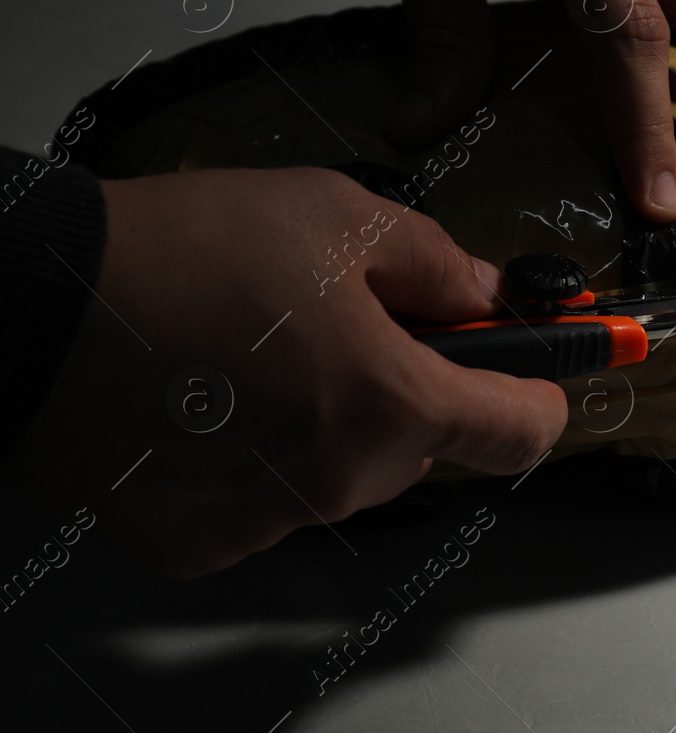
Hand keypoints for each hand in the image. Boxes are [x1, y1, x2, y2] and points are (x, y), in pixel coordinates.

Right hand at [2, 168, 565, 576]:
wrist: (39, 299)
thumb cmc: (186, 249)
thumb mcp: (341, 218)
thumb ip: (441, 266)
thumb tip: (492, 296)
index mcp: (390, 406)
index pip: (520, 432)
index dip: (540, 394)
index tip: (542, 373)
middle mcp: (338, 482)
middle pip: (425, 448)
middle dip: (411, 390)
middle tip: (357, 328)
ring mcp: (266, 520)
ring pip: (349, 474)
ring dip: (335, 423)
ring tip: (267, 354)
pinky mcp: (202, 541)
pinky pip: (273, 499)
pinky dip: (265, 457)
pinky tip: (217, 399)